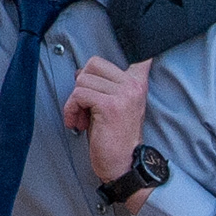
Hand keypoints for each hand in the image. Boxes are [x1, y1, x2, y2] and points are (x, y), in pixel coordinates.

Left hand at [65, 54, 151, 187]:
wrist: (123, 165)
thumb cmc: (115, 138)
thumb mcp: (115, 105)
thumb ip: (104, 86)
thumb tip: (82, 72)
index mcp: (137, 84)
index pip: (140, 57)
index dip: (137, 49)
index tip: (144, 49)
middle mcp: (133, 86)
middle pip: (93, 64)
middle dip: (81, 85)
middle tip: (85, 105)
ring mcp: (122, 94)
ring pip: (81, 81)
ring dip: (74, 102)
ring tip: (81, 119)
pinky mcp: (109, 105)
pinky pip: (78, 95)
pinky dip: (71, 110)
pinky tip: (77, 123)